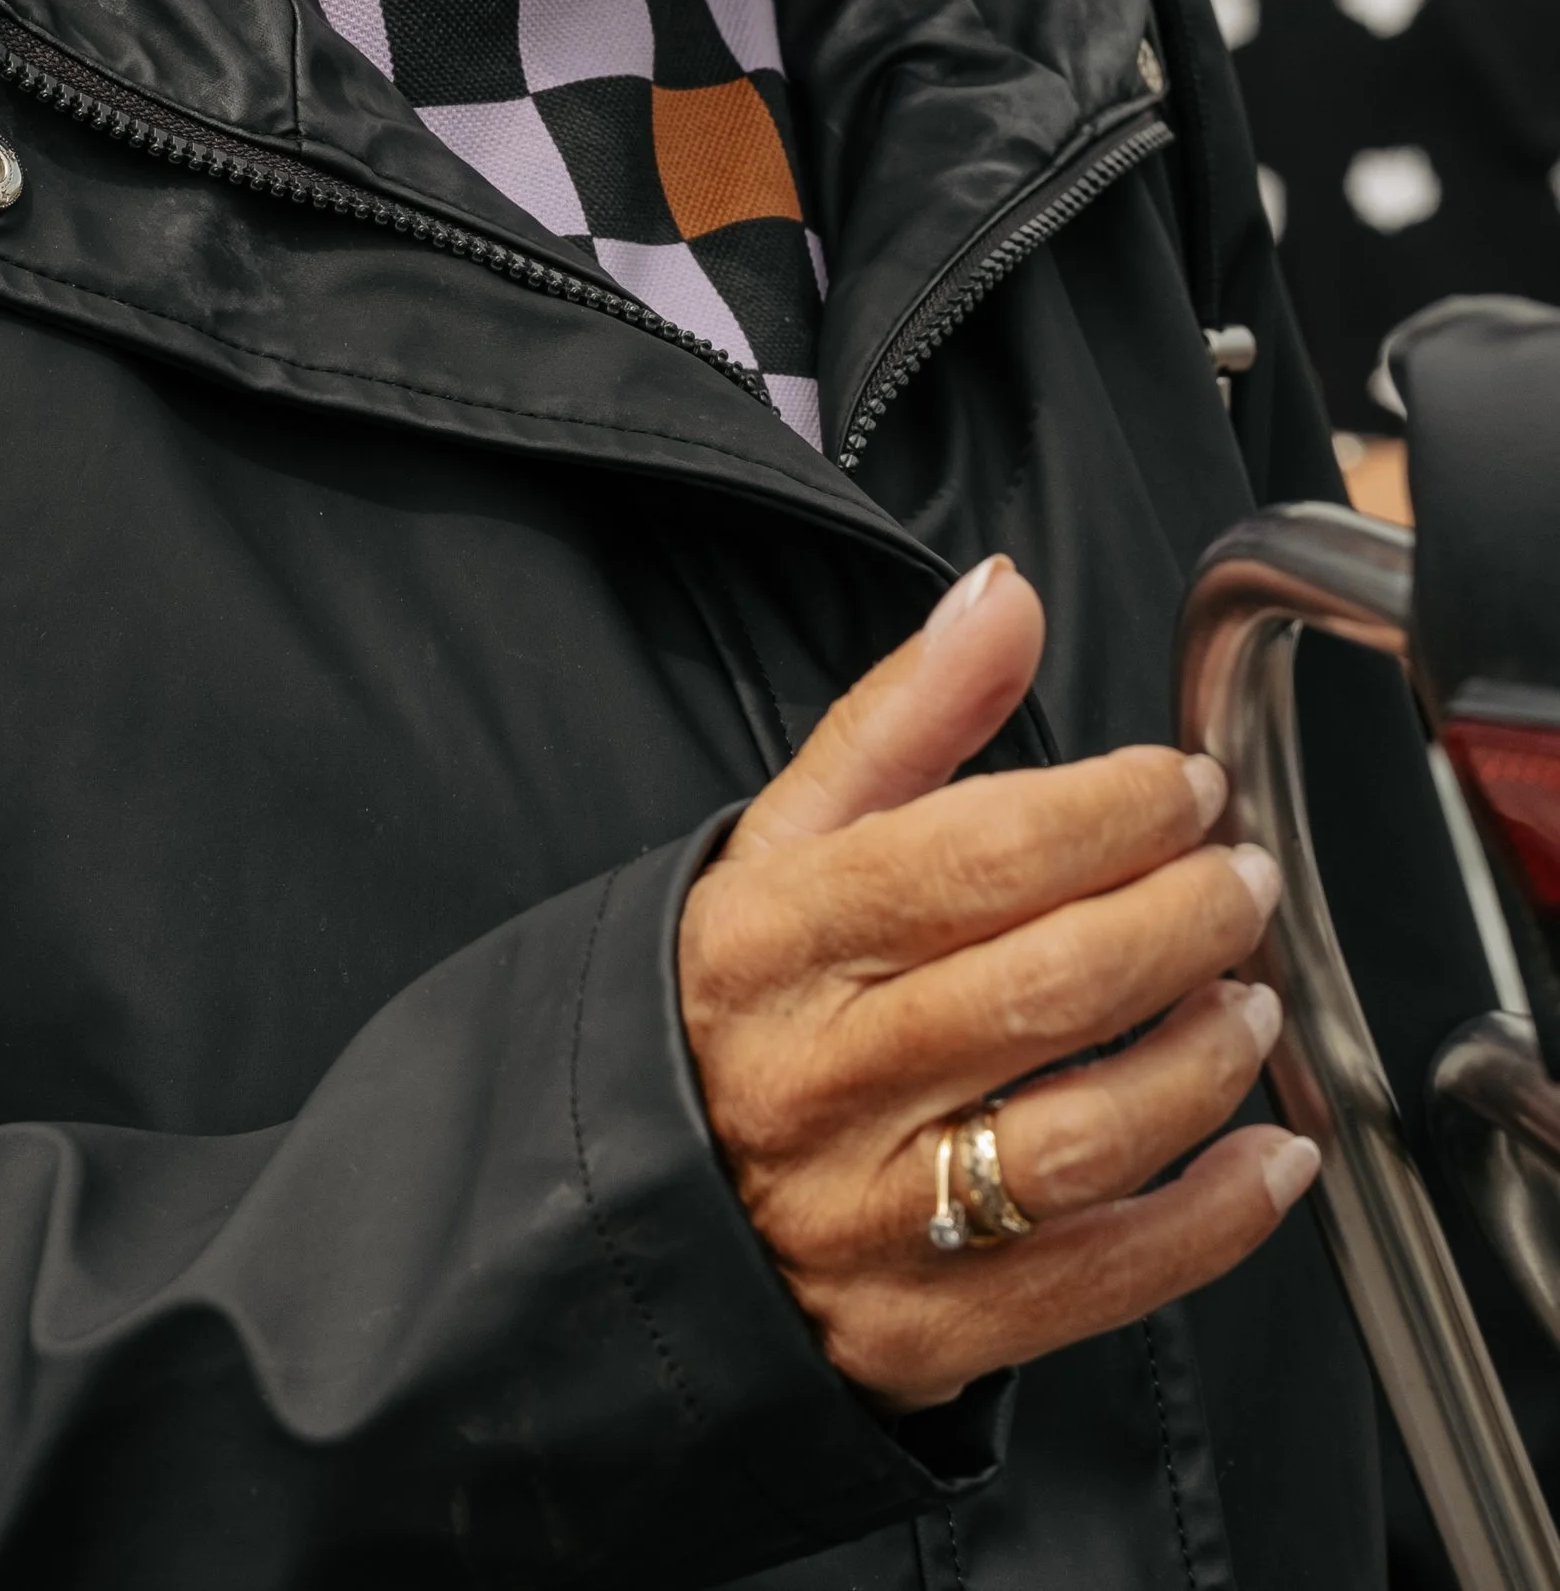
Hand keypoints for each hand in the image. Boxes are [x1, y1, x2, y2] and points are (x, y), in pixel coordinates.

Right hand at [675, 554, 1317, 1410]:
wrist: (653, 1196)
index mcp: (770, 938)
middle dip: (1180, 919)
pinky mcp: (922, 1328)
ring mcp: (867, 1214)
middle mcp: (814, 1077)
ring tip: (1250, 998)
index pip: (972, 856)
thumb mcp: (789, 836)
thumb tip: (1004, 595)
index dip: (1109, 813)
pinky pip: (1097, 1280)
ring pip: (1080, 1135)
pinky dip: (1211, 1219)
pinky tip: (1269, 1156)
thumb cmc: (746, 996)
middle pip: (1045, 988)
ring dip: (1201, 1059)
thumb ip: (908, 713)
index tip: (1184, 788)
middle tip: (1238, 881)